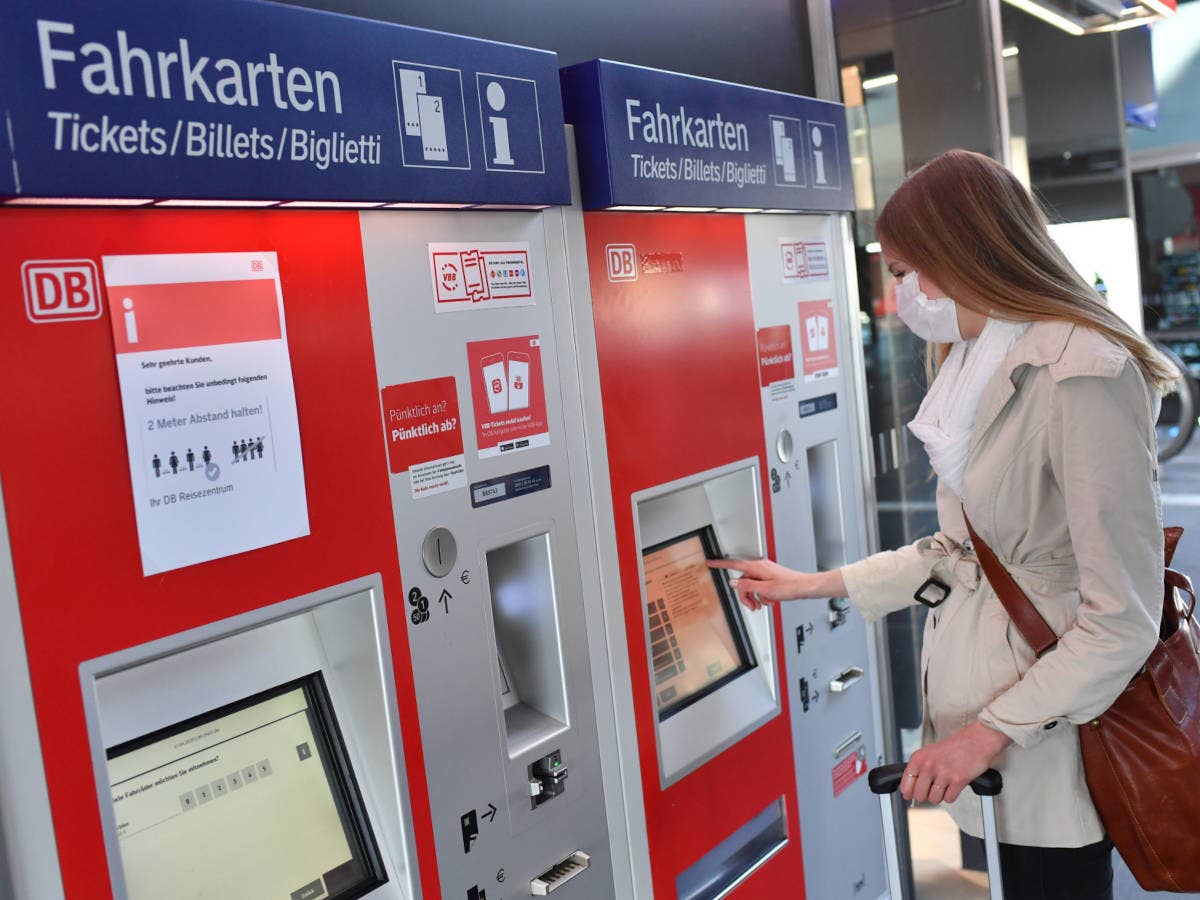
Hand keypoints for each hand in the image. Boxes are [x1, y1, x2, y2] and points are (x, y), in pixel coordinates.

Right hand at [708, 559, 844, 610]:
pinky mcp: (771, 576)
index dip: (721, 564)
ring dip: (755, 596)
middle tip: (752, 605)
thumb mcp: (765, 590)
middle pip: (743, 580)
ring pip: (752, 584)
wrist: (804, 587)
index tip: (710, 563)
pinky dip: (762, 594)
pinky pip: (760, 585)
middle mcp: (760, 567)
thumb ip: (747, 586)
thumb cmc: (789, 587)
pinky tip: (770, 600)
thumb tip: (734, 582)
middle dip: (746, 594)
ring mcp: (766, 571)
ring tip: (763, 604)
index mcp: (757, 567)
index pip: (734, 564)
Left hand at [900, 721, 1011, 804]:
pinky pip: (949, 799)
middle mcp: (929, 766)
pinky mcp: (958, 780)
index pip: (905, 784)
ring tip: (945, 785)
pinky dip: (951, 796)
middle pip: (919, 795)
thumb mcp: (930, 752)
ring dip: (939, 796)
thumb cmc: (954, 746)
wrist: (977, 739)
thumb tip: (907, 792)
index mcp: (919, 758)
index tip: (909, 795)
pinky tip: (953, 786)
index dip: (908, 792)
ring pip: (934, 799)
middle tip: (933, 788)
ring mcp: (944, 773)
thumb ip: (918, 770)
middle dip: (925, 795)